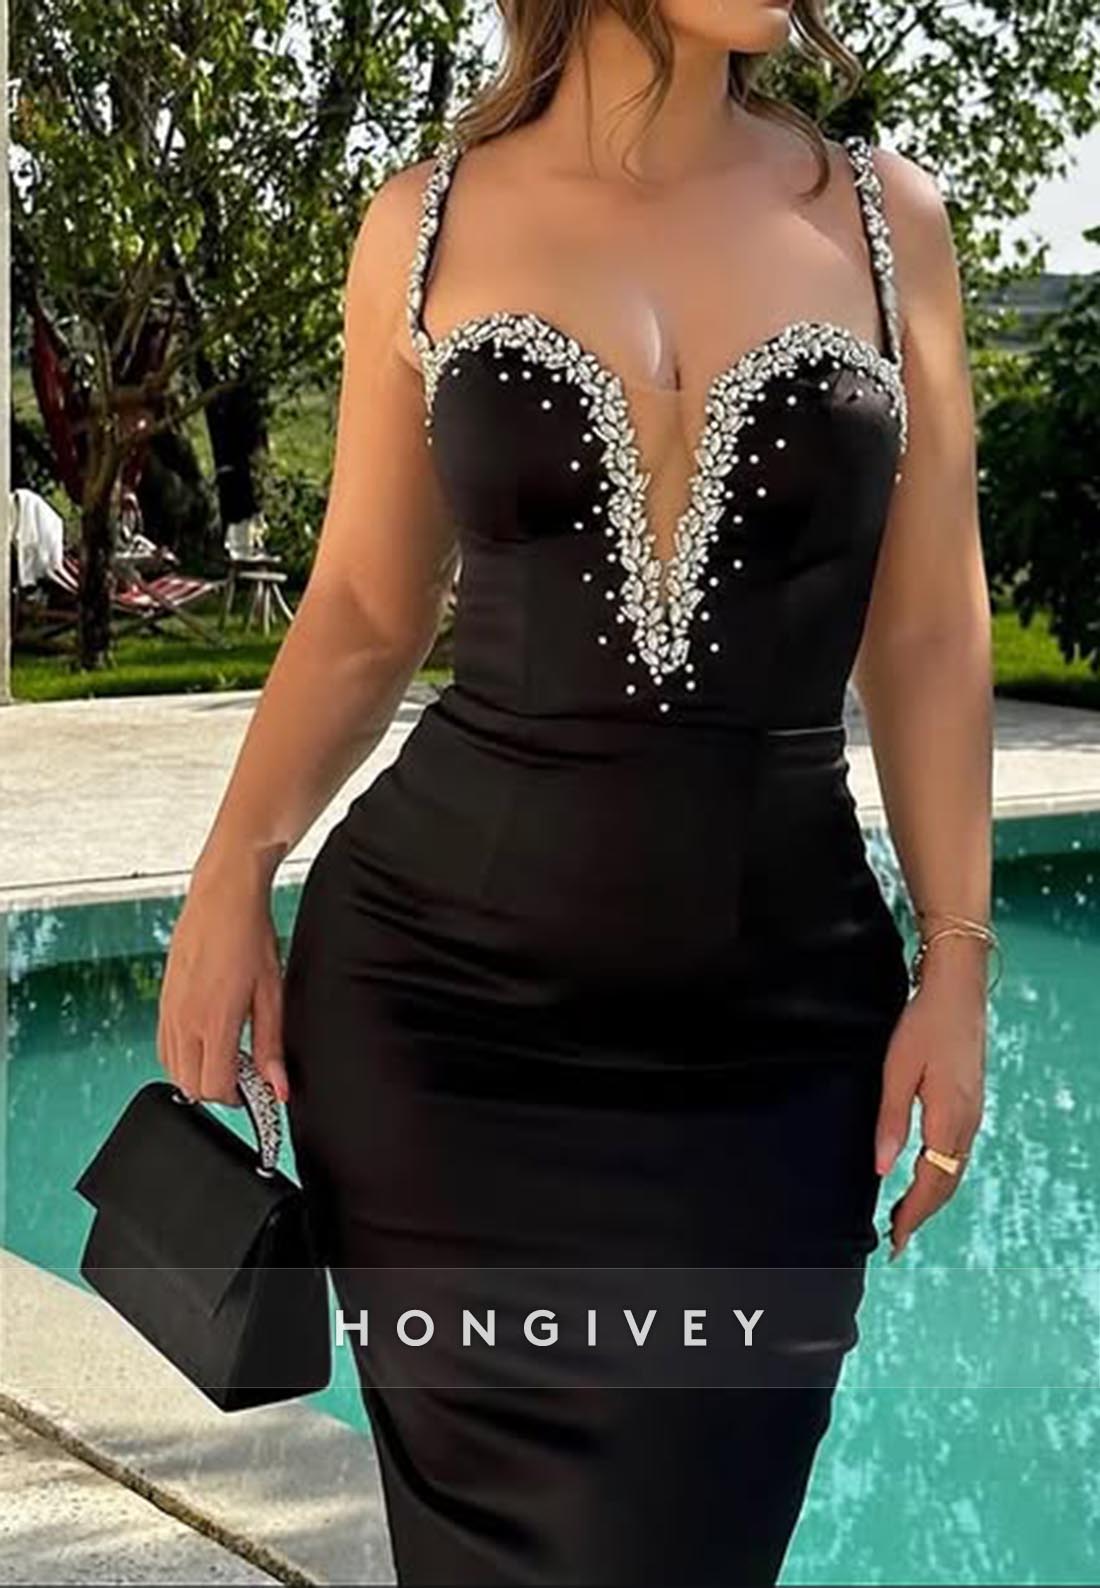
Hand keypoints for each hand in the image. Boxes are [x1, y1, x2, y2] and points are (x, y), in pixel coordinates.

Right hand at [156, 857, 289, 1107]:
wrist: (222, 897)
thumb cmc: (250, 936)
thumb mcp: (272, 993)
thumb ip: (272, 1045)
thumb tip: (278, 1088)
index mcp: (212, 1022)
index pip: (213, 1088)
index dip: (236, 1099)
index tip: (254, 1090)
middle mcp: (183, 1020)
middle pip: (189, 1086)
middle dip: (217, 1089)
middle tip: (244, 1074)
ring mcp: (168, 1010)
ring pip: (172, 1069)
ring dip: (198, 1073)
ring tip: (228, 1053)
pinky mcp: (162, 1000)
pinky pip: (164, 1045)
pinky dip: (182, 1055)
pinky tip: (207, 1037)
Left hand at [874, 941, 987, 1259]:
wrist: (958, 992)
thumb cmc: (925, 1025)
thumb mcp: (898, 1071)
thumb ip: (891, 1120)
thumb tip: (883, 1168)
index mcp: (948, 1119)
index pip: (932, 1182)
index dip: (913, 1215)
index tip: (895, 1239)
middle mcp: (967, 1123)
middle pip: (947, 1183)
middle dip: (922, 1214)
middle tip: (896, 1239)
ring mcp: (972, 1114)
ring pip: (954, 1170)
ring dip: (932, 1197)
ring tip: (906, 1216)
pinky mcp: (970, 1104)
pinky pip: (958, 1153)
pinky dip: (941, 1175)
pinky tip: (925, 1177)